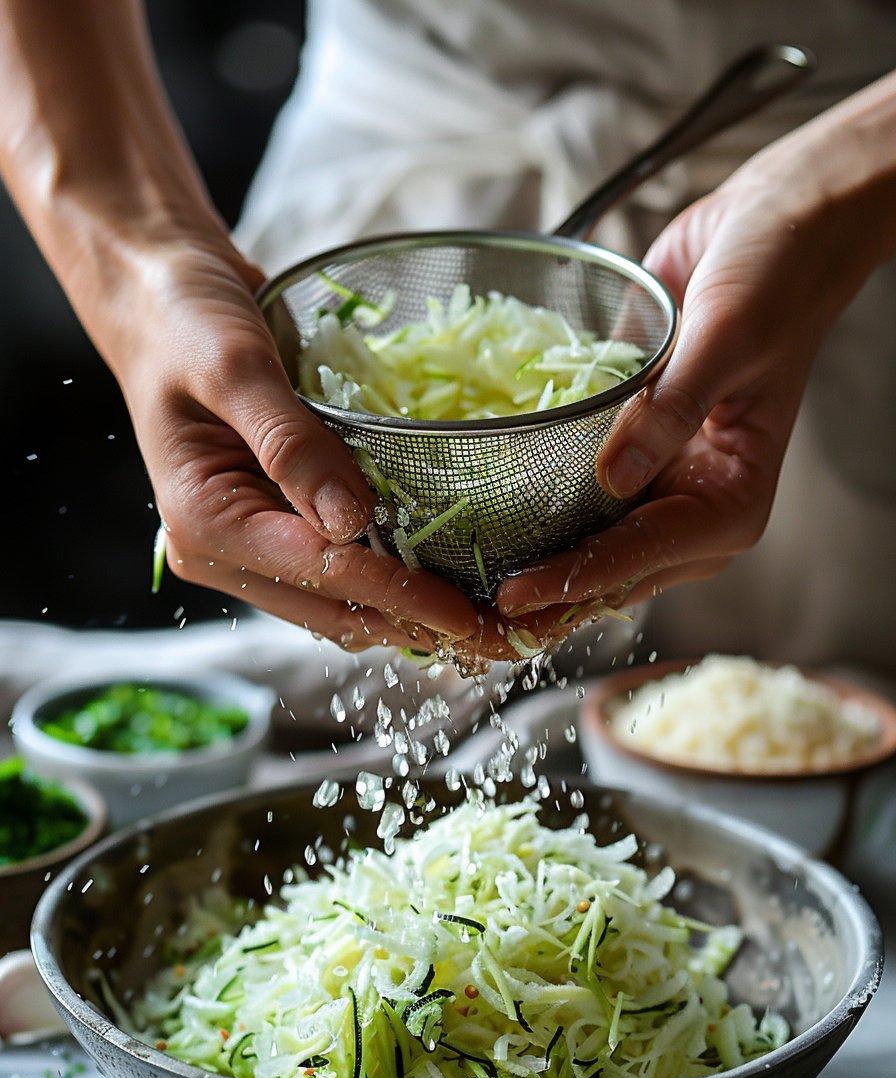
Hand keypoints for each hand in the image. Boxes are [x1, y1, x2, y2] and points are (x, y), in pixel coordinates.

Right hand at [113, 235, 480, 650]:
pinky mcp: (276, 523)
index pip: (319, 572)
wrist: (159, 290)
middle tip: (497, 638)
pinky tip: (446, 577)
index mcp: (205, 522)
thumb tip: (352, 521)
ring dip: (408, 613)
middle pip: (333, 609)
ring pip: (340, 602)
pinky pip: (339, 568)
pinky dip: (391, 579)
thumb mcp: (233, 365)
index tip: (467, 615)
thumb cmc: (183, 317)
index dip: (399, 597)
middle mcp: (224, 549)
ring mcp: (251, 541)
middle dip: (414, 626)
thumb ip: (290, 441)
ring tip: (485, 620)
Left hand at [495, 135, 879, 619]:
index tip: (511, 592)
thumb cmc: (773, 279)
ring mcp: (650, 483)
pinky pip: (568, 493)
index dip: (574, 579)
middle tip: (463, 612)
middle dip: (540, 596)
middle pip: (605, 574)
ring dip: (524, 562)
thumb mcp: (726, 339)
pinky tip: (467, 520)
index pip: (642, 557)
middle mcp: (688, 507)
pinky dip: (524, 508)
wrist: (777, 226)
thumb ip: (670, 411)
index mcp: (728, 502)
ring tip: (453, 580)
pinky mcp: (619, 451)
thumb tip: (613, 480)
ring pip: (581, 545)